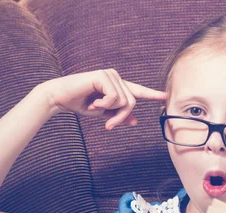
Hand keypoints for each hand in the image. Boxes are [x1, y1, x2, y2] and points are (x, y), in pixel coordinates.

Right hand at [41, 68, 166, 129]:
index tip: (165, 96)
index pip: (137, 90)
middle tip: (108, 125)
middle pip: (132, 102)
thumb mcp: (103, 113)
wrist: (60, 98)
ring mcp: (110, 74)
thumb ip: (118, 115)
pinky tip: (92, 102)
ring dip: (111, 112)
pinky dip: (103, 105)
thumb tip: (135, 122)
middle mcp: (116, 77)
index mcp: (117, 85)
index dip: (151, 94)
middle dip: (121, 117)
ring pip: (124, 101)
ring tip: (94, 108)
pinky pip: (114, 98)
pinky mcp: (103, 76)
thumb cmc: (80, 104)